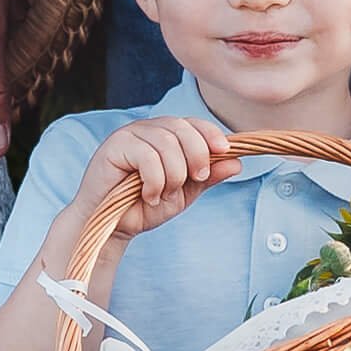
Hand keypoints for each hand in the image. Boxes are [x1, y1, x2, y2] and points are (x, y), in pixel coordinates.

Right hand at [80, 117, 240, 238]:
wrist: (113, 228)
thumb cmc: (144, 207)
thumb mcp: (184, 193)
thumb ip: (206, 177)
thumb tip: (236, 163)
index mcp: (165, 135)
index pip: (192, 123)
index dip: (210, 133)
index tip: (224, 151)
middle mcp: (147, 129)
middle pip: (182, 128)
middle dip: (196, 155)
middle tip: (193, 180)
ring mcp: (129, 134)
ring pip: (166, 142)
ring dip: (173, 174)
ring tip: (164, 194)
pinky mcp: (114, 146)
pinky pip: (146, 155)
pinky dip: (155, 180)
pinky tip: (149, 195)